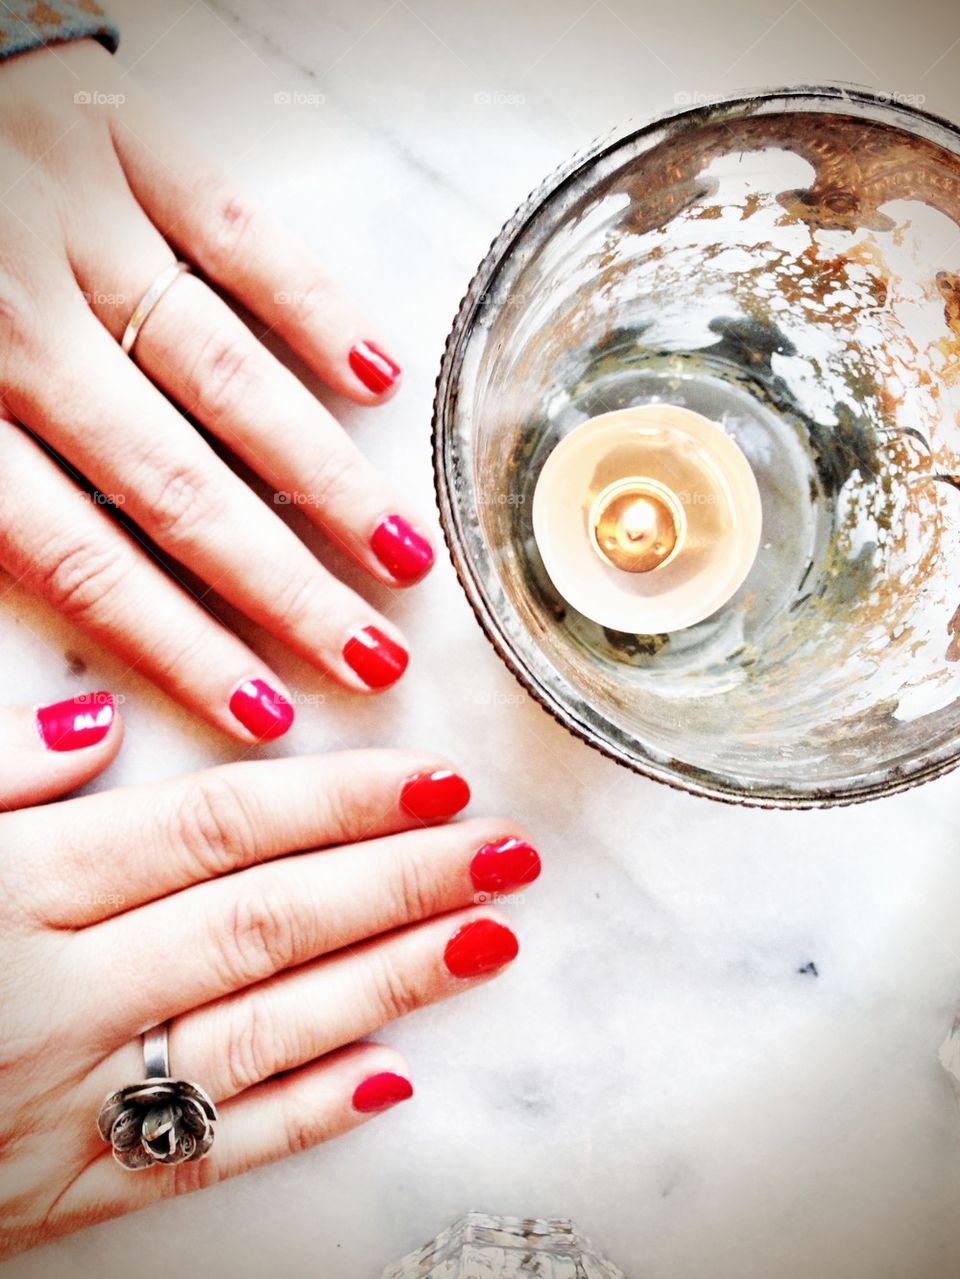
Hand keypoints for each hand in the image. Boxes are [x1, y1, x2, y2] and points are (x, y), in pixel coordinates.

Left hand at [0, 40, 433, 742]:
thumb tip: (77, 613)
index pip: (87, 562)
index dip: (184, 648)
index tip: (268, 712)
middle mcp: (22, 329)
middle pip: (180, 491)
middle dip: (286, 589)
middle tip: (372, 659)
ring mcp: (79, 230)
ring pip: (225, 380)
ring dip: (325, 477)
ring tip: (404, 555)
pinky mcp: (124, 142)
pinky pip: (236, 234)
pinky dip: (313, 305)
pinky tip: (377, 374)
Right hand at [0, 690, 539, 1256]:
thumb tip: (92, 718)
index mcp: (16, 889)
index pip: (218, 828)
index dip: (340, 800)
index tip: (432, 777)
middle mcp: (59, 992)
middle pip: (267, 920)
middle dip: (399, 880)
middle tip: (502, 849)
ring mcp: (67, 1101)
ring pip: (263, 1030)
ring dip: (390, 980)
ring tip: (487, 937)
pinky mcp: (62, 1192)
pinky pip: (206, 1152)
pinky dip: (305, 1112)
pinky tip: (394, 1070)